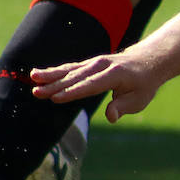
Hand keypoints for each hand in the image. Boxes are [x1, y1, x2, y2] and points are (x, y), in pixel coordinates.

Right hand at [30, 52, 162, 122]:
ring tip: (33, 78)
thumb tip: (111, 117)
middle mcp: (101, 66)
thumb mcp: (139, 99)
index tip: (56, 98)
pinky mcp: (88, 63)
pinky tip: (38, 74)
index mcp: (114, 75)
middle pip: (75, 77)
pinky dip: (55, 71)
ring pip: (69, 70)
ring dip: (50, 75)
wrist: (147, 61)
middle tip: (37, 92)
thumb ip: (122, 107)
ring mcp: (94, 63)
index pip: (90, 86)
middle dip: (55, 85)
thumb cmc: (143, 84)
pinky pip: (70, 67)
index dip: (72, 92)